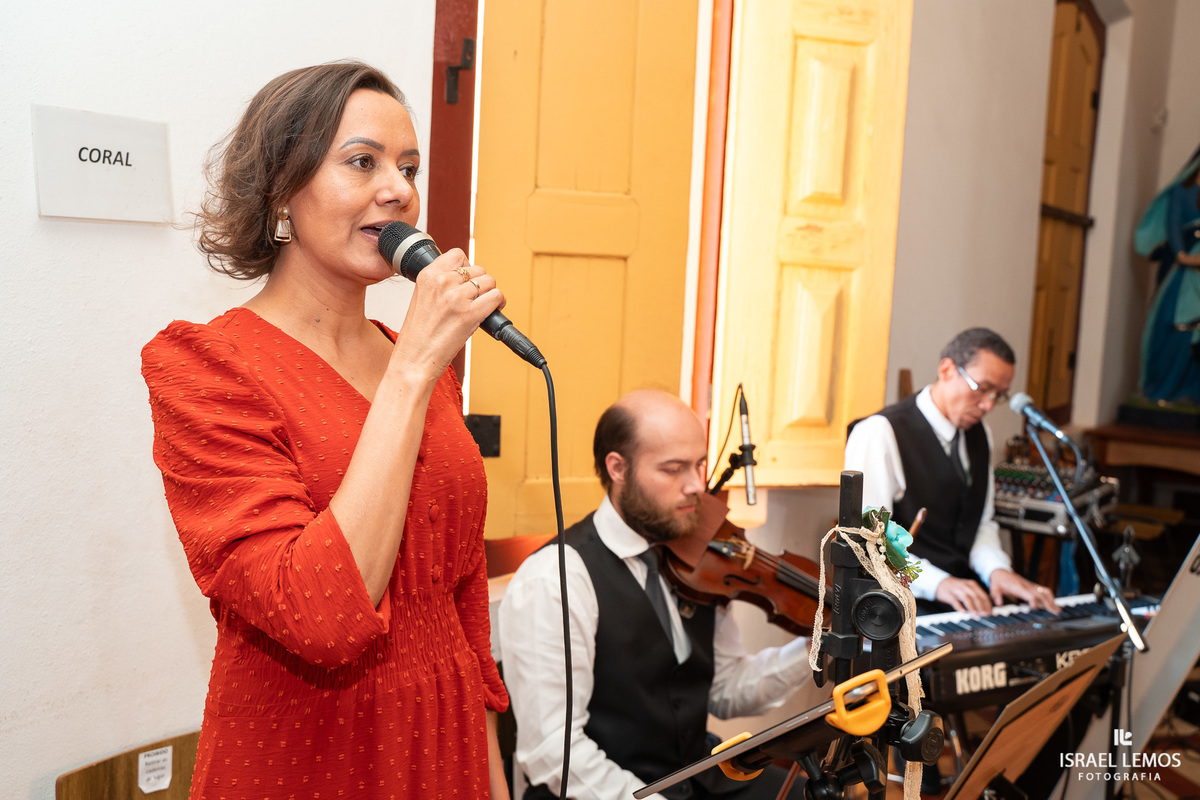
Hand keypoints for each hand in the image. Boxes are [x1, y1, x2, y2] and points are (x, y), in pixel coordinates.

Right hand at [393, 248, 504, 377]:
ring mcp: (456, 298)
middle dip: (481, 283)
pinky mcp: (470, 314)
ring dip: (491, 294)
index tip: (468, 280)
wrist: (413, 360)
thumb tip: (466, 278)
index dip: (468, 267)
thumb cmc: (418, 336)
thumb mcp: (422, 299)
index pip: (458, 254)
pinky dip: (499, 304)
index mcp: (427, 276)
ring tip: (485, 306)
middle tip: (477, 299)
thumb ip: (441, 284)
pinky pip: (496, 297)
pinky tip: (493, 311)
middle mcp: (441, 283)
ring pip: (490, 282)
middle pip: (478, 269)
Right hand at [934, 576, 992, 614]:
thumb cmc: (957, 588)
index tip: (990, 613)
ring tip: (975, 616)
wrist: (941, 582)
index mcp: (972, 585)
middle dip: (981, 607)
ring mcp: (957, 590)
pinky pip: (955, 601)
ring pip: (966, 598)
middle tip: (984, 615)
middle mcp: (966, 586)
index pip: (983, 595)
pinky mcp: (949, 594)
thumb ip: (976, 596)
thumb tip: (985, 609)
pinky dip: (959, 607)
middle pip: (976, 596)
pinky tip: (963, 612)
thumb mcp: (968, 589)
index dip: (987, 604)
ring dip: (972, 608)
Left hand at [987, 568, 1060, 612]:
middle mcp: (1027, 586)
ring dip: (1052, 600)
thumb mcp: (994, 588)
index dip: (1033, 601)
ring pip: (1045, 592)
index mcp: (1018, 587)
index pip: (1029, 594)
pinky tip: (1053, 604)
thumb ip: (996, 595)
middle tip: (1056, 612)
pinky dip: (1050, 597)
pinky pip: (1044, 590)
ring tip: (1058, 609)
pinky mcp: (1033, 586)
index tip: (1036, 608)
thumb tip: (998, 603)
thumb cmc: (998, 581)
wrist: (1001, 571)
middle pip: (1041, 595)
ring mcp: (1031, 586)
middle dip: (1049, 603)